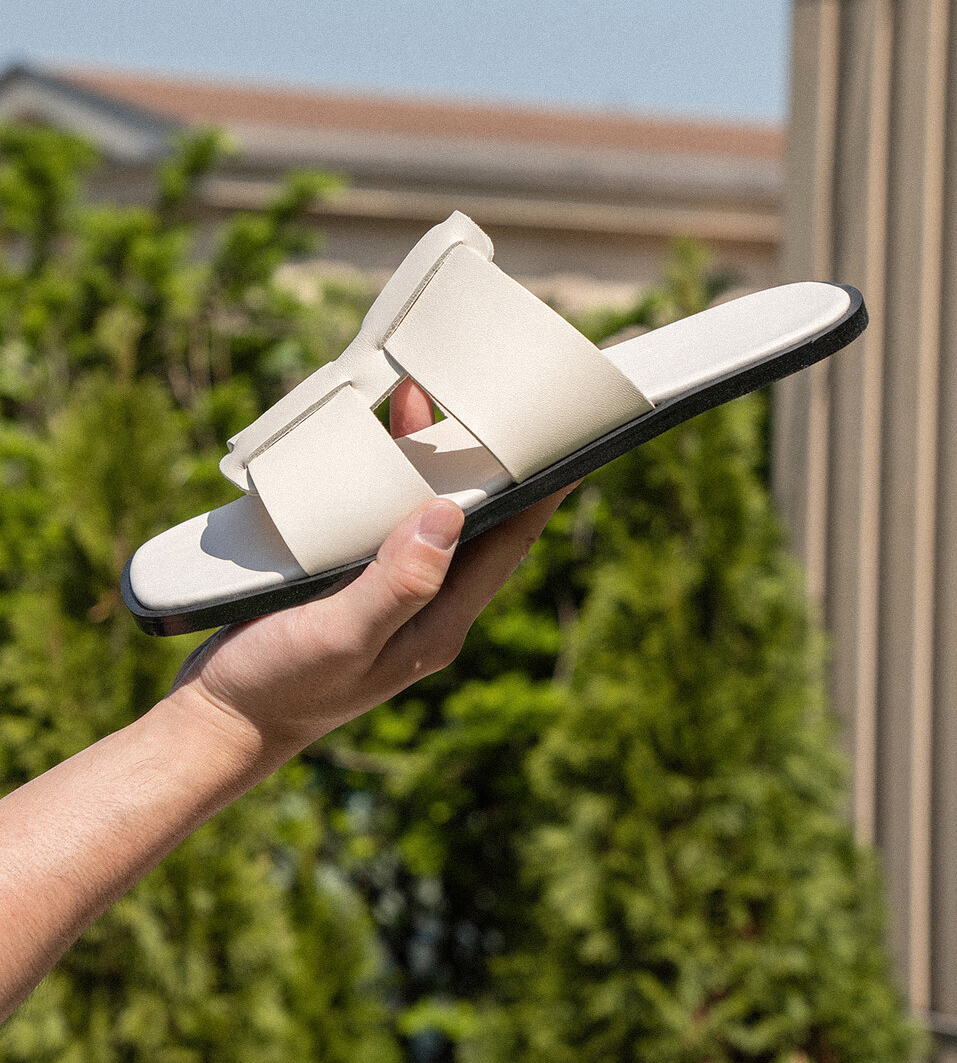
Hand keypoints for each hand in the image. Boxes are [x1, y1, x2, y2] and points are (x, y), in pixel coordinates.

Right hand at [171, 380, 574, 763]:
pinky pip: (383, 518)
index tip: (572, 439)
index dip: (543, 492)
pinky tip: (370, 446)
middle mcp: (426, 605)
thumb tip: (451, 516)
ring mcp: (390, 594)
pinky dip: (385, 477)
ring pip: (426, 514)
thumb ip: (397, 584)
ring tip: (421, 397)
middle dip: (489, 462)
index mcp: (439, 621)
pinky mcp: (351, 581)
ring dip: (430, 459)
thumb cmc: (280, 687)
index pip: (508, 544)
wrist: (220, 722)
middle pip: (477, 523)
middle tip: (496, 397)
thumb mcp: (340, 635)